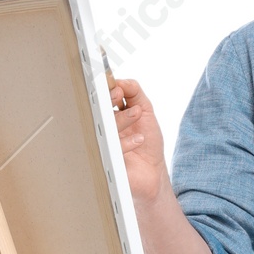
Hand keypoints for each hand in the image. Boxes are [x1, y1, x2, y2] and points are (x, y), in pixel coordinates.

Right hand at [109, 74, 166, 204]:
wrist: (153, 172)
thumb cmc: (148, 144)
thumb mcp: (146, 112)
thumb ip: (135, 93)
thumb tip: (123, 81)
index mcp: (110, 114)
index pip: (104, 97)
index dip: (107, 89)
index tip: (116, 85)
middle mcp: (104, 127)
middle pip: (100, 109)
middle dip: (108, 100)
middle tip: (118, 94)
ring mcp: (103, 143)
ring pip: (105, 127)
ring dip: (122, 118)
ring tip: (136, 114)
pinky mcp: (106, 160)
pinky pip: (111, 148)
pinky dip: (127, 142)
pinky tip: (139, 139)